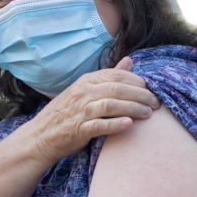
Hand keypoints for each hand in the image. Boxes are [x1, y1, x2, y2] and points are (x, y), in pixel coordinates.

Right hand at [24, 57, 160, 164]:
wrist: (40, 136)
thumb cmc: (68, 112)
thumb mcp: (86, 89)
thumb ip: (109, 76)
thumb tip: (129, 60)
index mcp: (87, 81)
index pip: (117, 75)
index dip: (138, 82)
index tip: (152, 90)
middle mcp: (83, 93)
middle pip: (118, 89)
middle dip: (141, 95)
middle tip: (156, 104)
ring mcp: (80, 110)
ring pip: (111, 105)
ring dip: (133, 109)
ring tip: (148, 114)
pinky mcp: (78, 129)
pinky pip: (100, 124)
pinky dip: (116, 124)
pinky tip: (129, 124)